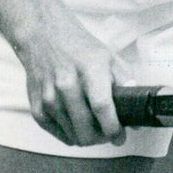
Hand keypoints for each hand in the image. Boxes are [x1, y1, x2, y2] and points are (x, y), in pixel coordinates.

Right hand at [18, 0, 127, 146]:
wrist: (43, 35)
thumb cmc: (78, 47)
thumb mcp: (108, 57)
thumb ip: (125, 83)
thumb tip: (136, 114)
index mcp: (89, 69)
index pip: (102, 107)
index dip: (113, 128)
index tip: (120, 137)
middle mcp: (67, 84)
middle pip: (86, 129)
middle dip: (102, 138)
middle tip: (107, 132)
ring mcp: (49, 96)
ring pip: (73, 136)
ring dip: (86, 136)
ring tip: (92, 124)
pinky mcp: (36, 106)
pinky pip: (57, 134)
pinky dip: (69, 133)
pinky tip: (75, 121)